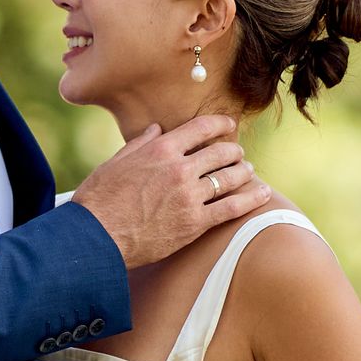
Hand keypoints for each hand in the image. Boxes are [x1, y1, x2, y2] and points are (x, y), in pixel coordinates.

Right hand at [74, 112, 260, 267]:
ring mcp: (189, 196)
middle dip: (234, 151)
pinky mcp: (195, 223)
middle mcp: (179, 169)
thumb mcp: (115, 162)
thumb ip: (140, 143)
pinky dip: (250, 199)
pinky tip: (263, 194)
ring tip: (249, 171)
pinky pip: (231, 208)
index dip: (220, 124)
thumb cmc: (100, 199)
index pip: (200, 129)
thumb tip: (156, 129)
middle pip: (220, 153)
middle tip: (239, 154)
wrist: (97, 237)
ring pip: (229, 178)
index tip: (229, 124)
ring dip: (243, 172)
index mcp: (161, 150)